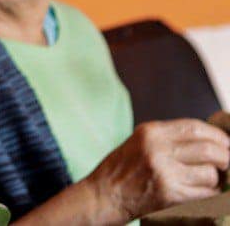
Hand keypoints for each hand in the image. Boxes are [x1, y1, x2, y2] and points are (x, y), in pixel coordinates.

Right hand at [86, 119, 229, 221]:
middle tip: (226, 162)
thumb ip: (169, 138)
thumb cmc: (122, 169)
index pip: (195, 128)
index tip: (225, 142)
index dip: (216, 135)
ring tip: (212, 178)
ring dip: (217, 177)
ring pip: (210, 172)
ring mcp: (164, 173)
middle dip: (224, 156)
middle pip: (208, 149)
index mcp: (150, 132)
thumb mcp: (140, 142)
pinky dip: (211, 191)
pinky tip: (205, 189)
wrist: (105, 195)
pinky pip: (205, 192)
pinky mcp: (170, 194)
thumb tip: (209, 139)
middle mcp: (157, 150)